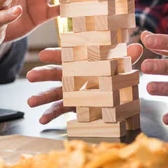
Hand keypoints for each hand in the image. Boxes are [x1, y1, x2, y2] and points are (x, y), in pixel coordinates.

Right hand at [27, 43, 142, 123]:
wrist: (117, 91)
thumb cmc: (115, 73)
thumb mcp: (121, 65)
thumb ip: (126, 57)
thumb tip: (137, 47)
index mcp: (83, 63)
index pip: (67, 56)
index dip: (55, 55)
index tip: (43, 54)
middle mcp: (74, 76)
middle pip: (55, 73)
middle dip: (43, 74)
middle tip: (31, 75)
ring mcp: (71, 91)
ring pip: (53, 93)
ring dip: (41, 97)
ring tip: (30, 101)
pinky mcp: (72, 105)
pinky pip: (59, 110)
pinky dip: (50, 115)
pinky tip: (42, 121)